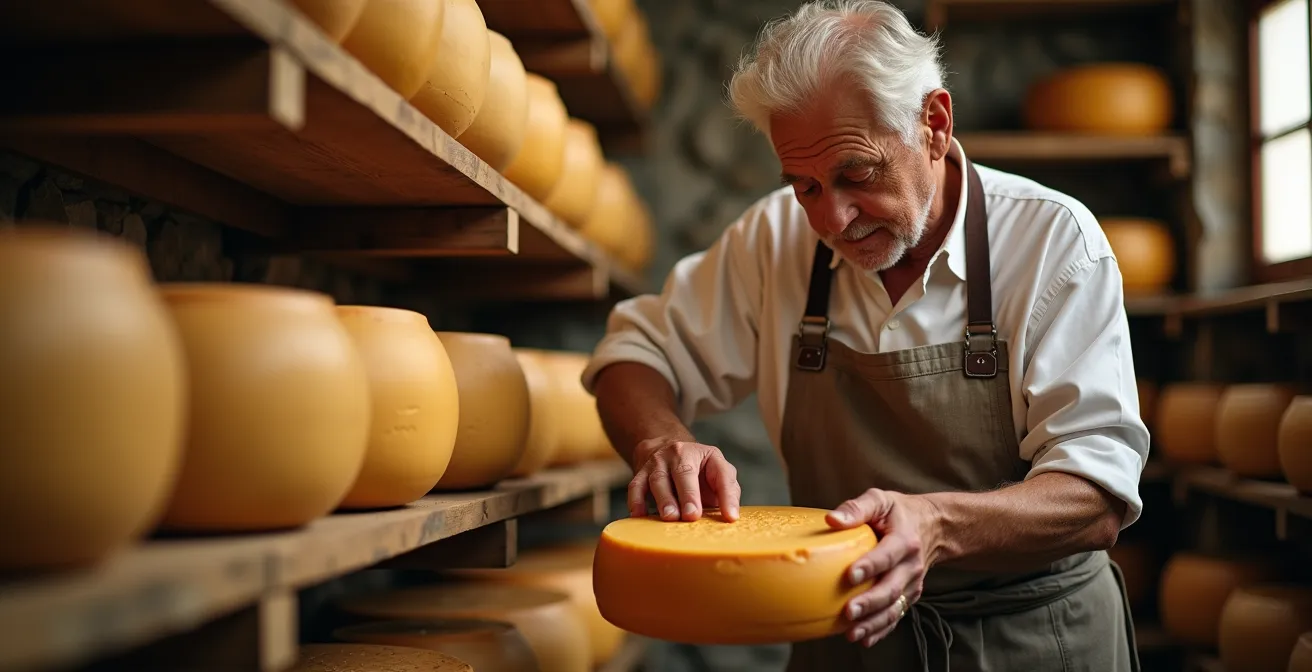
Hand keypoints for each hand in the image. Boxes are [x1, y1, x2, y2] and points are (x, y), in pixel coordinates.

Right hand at [628, 439, 741, 521]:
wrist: (666, 450)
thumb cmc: (698, 471)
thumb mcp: (718, 474)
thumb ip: (727, 492)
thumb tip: (730, 516)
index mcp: (707, 455)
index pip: (721, 473)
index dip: (727, 495)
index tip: (730, 516)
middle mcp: (681, 453)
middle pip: (684, 472)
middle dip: (688, 494)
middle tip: (692, 516)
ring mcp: (658, 461)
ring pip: (659, 479)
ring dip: (664, 499)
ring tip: (670, 517)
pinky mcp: (641, 471)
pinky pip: (636, 485)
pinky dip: (636, 500)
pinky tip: (638, 515)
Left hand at [827, 488, 943, 646]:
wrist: (932, 526)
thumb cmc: (898, 512)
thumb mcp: (880, 499)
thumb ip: (857, 508)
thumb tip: (831, 520)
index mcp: (904, 540)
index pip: (887, 555)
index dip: (870, 566)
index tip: (850, 576)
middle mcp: (911, 565)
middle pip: (891, 588)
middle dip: (870, 602)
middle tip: (848, 612)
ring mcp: (912, 583)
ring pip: (894, 607)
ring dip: (874, 622)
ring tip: (853, 633)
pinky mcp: (909, 595)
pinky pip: (896, 615)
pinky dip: (881, 629)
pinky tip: (864, 639)